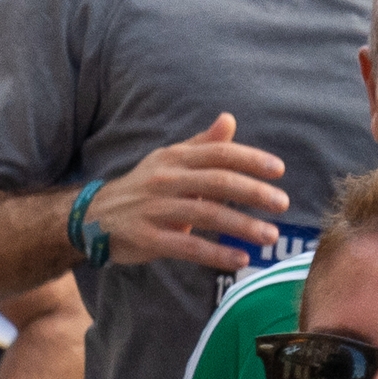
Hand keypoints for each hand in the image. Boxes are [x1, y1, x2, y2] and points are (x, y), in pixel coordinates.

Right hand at [84, 114, 290, 273]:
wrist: (94, 216)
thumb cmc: (145, 187)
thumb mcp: (170, 161)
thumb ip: (203, 145)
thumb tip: (229, 119)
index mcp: (174, 158)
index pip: (217, 154)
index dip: (249, 159)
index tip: (279, 170)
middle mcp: (165, 180)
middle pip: (216, 182)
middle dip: (253, 192)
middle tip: (283, 204)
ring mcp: (155, 209)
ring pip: (205, 214)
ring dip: (242, 225)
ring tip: (270, 236)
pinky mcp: (148, 238)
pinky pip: (187, 247)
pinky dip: (216, 254)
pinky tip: (241, 259)